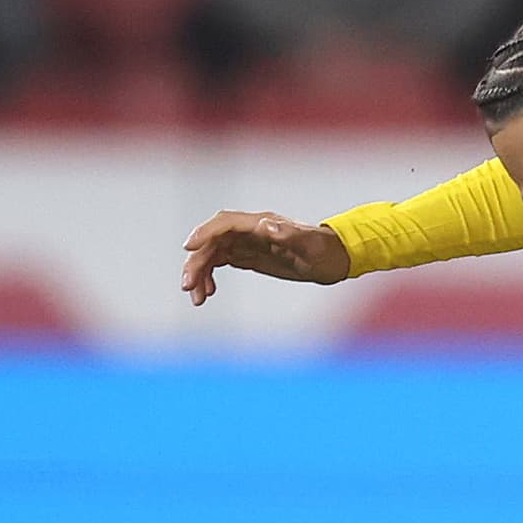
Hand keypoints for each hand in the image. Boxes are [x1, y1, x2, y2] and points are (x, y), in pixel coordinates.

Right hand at [180, 210, 351, 303]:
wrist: (334, 259)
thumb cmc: (324, 250)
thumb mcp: (309, 245)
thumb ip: (288, 234)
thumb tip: (264, 225)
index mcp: (260, 224)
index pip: (225, 223)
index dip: (204, 233)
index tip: (189, 249)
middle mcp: (250, 231)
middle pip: (213, 242)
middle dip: (197, 262)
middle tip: (188, 287)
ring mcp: (247, 243)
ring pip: (213, 254)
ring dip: (200, 273)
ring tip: (196, 298)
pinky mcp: (249, 256)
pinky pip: (221, 262)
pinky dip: (210, 276)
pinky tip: (208, 292)